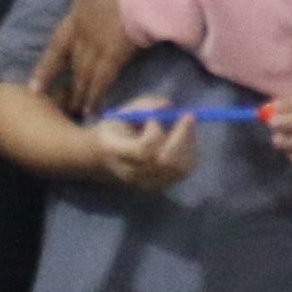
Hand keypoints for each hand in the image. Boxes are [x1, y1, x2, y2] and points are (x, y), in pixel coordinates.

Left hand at [28, 0, 138, 118]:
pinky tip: (95, 108)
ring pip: (85, 75)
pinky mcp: (117, 54)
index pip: (57, 45)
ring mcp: (99, 46)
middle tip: (63, 104)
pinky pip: (103, 80)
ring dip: (81, 94)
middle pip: (73, 65)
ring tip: (79, 110)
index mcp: (77, 14)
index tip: (34, 86)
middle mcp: (84, 34)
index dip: (46, 67)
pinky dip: (97, 95)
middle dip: (69, 85)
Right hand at [77, 111, 199, 193]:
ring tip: (184, 127)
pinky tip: (184, 139)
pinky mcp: (158, 186)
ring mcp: (146, 183)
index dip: (156, 131)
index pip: (144, 150)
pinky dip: (189, 153)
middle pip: (165, 162)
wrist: (101, 157)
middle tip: (188, 116)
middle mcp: (131, 172)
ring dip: (188, 144)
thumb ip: (145, 105)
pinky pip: (182, 172)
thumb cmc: (115, 130)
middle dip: (182, 137)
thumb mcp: (123, 112)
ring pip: (179, 168)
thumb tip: (168, 105)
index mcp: (116, 151)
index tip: (156, 116)